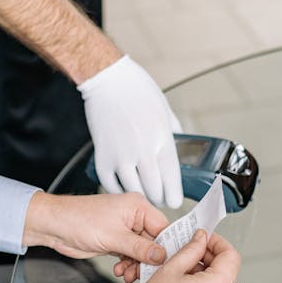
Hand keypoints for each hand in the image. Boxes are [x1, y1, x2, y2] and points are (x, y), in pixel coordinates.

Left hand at [23, 191, 169, 282]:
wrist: (54, 226)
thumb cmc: (78, 219)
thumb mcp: (114, 237)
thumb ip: (140, 248)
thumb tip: (162, 256)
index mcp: (137, 207)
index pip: (164, 228)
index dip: (167, 247)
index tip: (167, 264)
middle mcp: (133, 217)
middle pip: (154, 243)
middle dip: (149, 261)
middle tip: (143, 274)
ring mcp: (124, 230)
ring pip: (142, 252)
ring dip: (137, 266)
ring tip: (127, 274)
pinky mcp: (115, 241)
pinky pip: (130, 255)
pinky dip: (127, 265)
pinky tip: (120, 270)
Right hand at [78, 55, 182, 207]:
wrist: (109, 81)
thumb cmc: (137, 90)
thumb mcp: (166, 110)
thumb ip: (173, 132)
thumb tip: (179, 147)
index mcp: (163, 138)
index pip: (172, 179)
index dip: (173, 196)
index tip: (173, 201)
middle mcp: (143, 150)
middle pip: (154, 190)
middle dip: (157, 198)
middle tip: (157, 198)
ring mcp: (121, 155)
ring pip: (132, 190)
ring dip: (138, 196)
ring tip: (141, 194)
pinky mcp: (102, 156)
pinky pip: (110, 184)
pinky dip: (116, 190)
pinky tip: (121, 187)